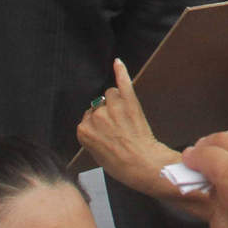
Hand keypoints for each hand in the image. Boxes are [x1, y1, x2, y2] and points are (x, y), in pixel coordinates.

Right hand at [76, 59, 180, 198]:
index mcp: (83, 131)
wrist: (144, 165)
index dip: (100, 126)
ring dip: (117, 102)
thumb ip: (92, 137)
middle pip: (98, 106)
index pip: (87, 119)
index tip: (108, 134)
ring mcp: (112, 107)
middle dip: (108, 116)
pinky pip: (122, 82)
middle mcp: (95, 117)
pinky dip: (121, 71)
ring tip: (127, 119)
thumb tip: (95, 128)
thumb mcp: (98, 156)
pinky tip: (118, 63)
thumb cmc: (123, 165)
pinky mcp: (129, 102)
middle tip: (120, 131)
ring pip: (110, 95)